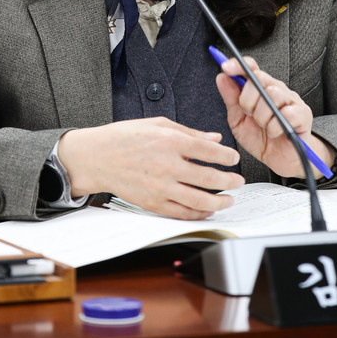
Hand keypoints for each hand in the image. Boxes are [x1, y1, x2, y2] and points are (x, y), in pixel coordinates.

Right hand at [58, 117, 243, 219]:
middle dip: (230, 181)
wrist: (97, 157)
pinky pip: (181, 213)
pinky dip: (198, 213)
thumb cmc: (125, 137)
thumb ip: (189, 132)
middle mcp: (167, 166)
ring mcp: (160, 188)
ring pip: (199, 200)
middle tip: (239, 181)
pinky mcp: (153, 203)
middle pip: (209, 178)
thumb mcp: (158, 124)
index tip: (233, 158)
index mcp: (169, 142)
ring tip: (229, 200)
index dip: (226, 156)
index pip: (208, 151)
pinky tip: (207, 210)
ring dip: (219, 202)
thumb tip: (214, 138)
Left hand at [216, 56, 334, 180]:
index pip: (251, 68)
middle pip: (260, 78)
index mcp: (260, 89)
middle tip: (249, 114)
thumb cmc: (261, 139)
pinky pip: (287, 113)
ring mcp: (291, 100)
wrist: (281, 160)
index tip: (226, 67)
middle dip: (248, 99)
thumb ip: (231, 99)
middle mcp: (276, 90)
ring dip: (262, 115)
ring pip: (273, 95)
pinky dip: (275, 127)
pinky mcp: (303, 114)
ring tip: (263, 126)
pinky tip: (274, 132)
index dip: (238, 65)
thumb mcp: (238, 120)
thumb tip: (221, 77)